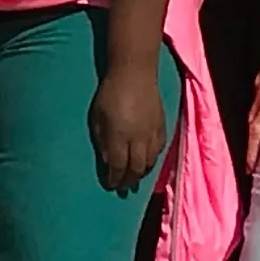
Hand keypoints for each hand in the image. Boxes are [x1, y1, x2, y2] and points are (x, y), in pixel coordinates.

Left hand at [88, 60, 168, 193]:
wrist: (135, 73)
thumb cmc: (110, 92)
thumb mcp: (97, 117)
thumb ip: (101, 140)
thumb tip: (106, 160)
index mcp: (118, 137)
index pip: (117, 167)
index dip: (114, 179)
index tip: (110, 186)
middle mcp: (137, 139)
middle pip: (135, 169)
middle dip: (128, 181)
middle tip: (123, 188)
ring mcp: (151, 133)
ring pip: (149, 162)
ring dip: (141, 173)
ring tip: (135, 178)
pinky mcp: (162, 126)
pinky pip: (159, 150)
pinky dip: (153, 159)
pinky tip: (148, 161)